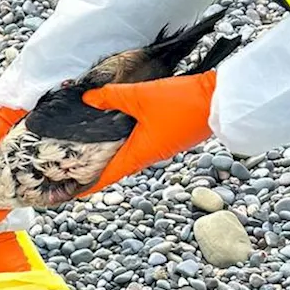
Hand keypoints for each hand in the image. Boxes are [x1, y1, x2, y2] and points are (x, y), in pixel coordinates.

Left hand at [80, 70, 217, 191]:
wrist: (220, 100)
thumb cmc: (183, 103)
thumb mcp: (141, 96)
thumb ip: (113, 97)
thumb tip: (88, 99)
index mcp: (139, 154)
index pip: (107, 175)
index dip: (87, 185)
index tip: (69, 193)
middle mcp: (149, 156)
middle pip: (116, 167)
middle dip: (94, 169)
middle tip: (71, 168)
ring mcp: (160, 147)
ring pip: (128, 155)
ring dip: (110, 155)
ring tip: (88, 150)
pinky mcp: (168, 137)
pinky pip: (140, 144)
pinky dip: (124, 141)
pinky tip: (116, 129)